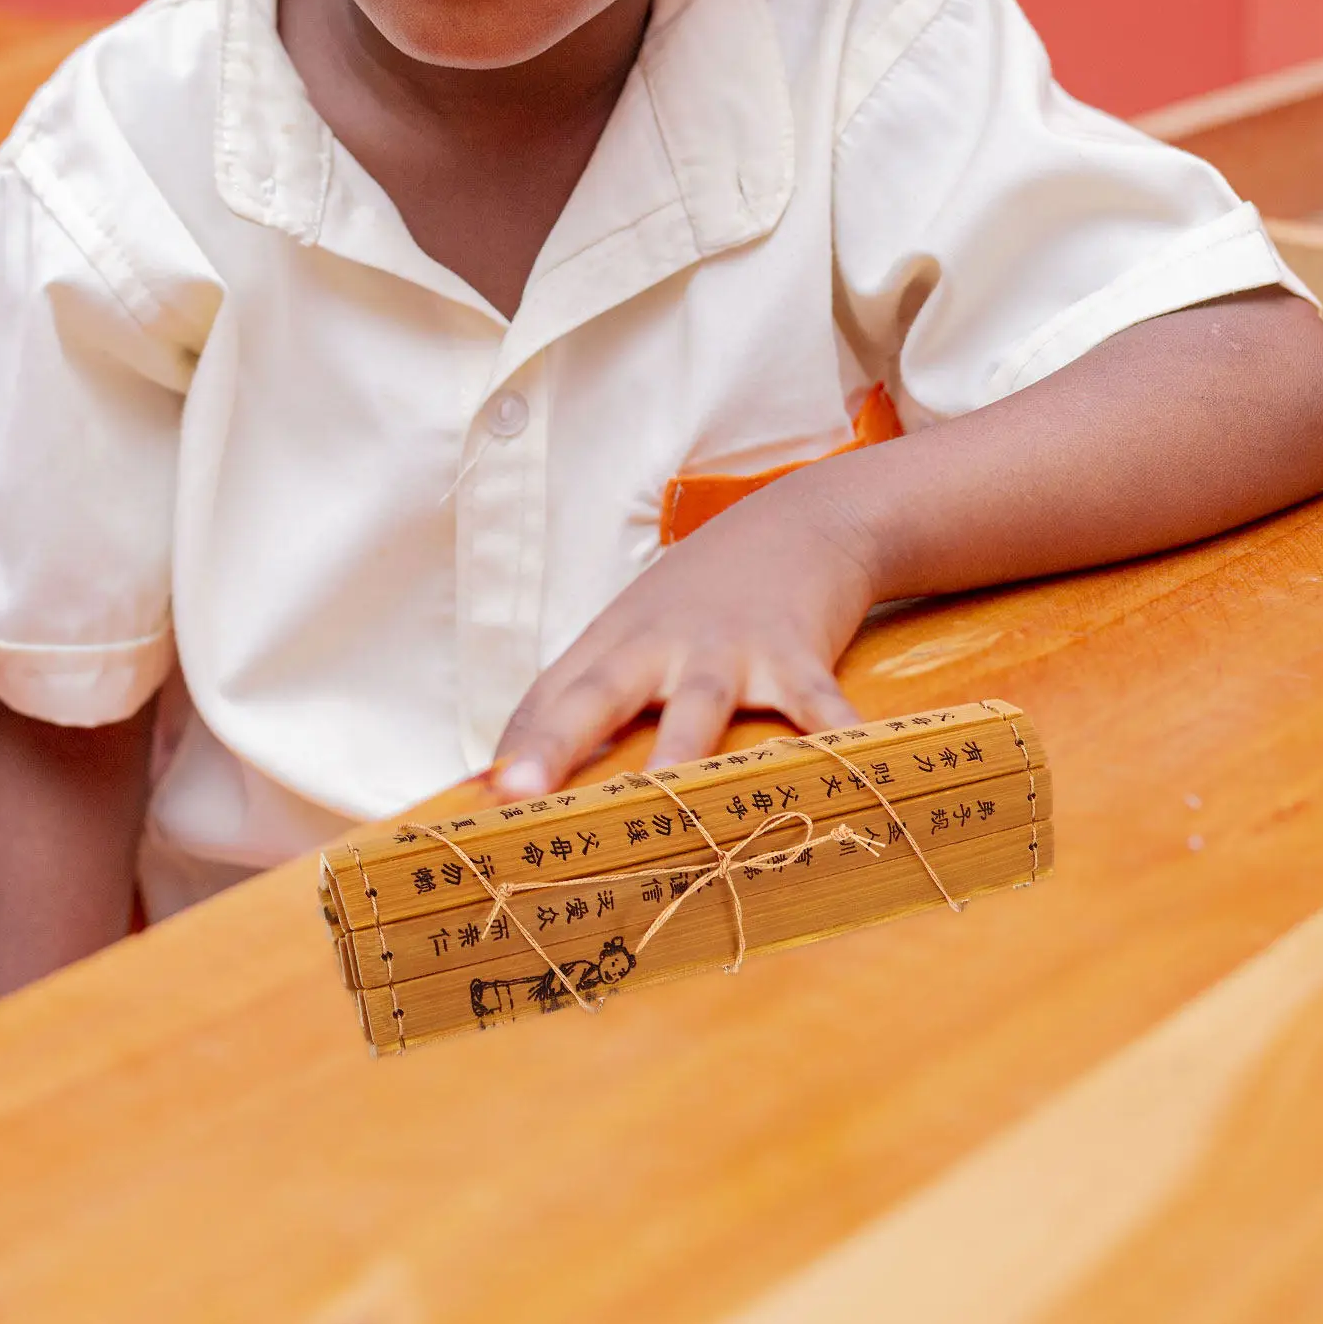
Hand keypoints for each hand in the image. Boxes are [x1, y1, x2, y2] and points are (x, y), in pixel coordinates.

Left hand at [493, 479, 879, 796]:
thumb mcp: (635, 633)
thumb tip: (506, 769)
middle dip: (556, 742)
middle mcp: (661, 647)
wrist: (800, 522)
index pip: (548, 698)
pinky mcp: (796, 653)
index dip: (512, 747)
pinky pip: (816, 703)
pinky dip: (834, 735)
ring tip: (666, 794)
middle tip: (519, 791)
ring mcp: (729, 649)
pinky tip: (846, 765)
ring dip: (682, 749)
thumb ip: (581, 696)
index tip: (476, 800)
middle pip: (600, 695)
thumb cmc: (704, 595)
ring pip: (700, 703)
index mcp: (615, 646)